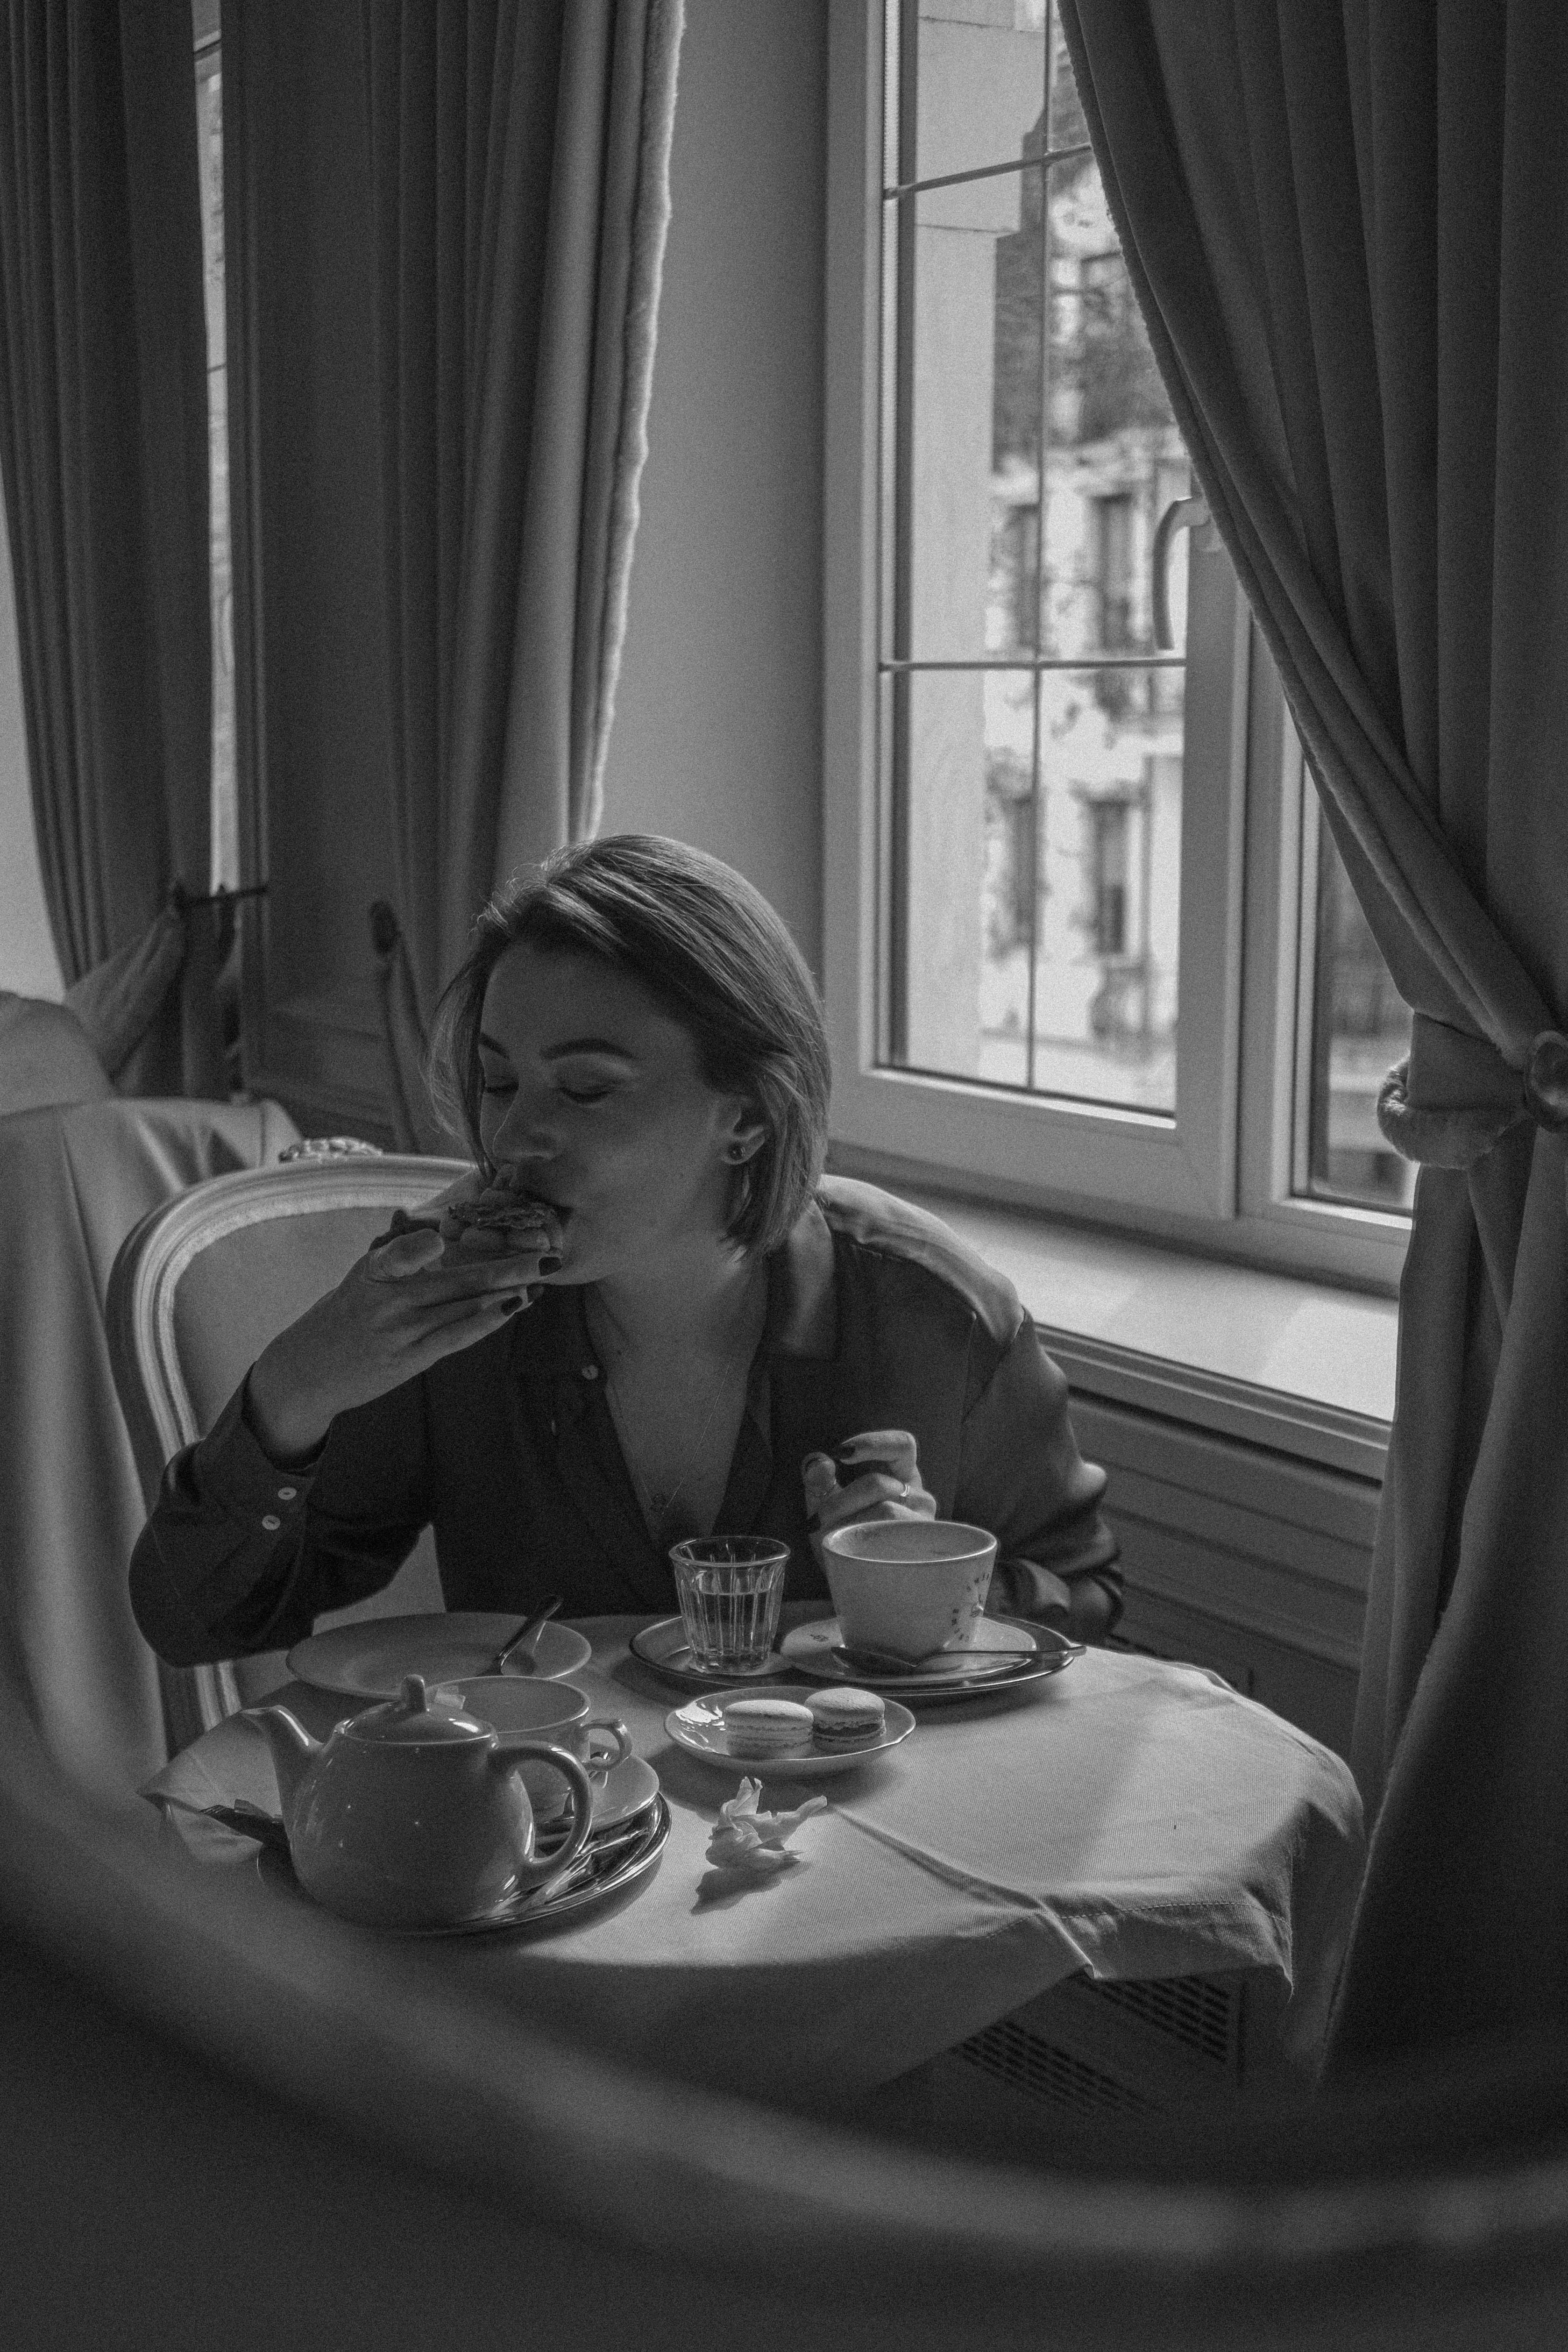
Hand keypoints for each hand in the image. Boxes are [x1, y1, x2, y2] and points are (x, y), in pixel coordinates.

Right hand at [244, 1210, 555, 1463]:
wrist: (309, 1371)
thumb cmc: (345, 1315)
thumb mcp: (361, 1278)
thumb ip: (395, 1254)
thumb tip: (417, 1222)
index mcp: (371, 1272)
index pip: (396, 1255)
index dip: (418, 1248)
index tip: (445, 1238)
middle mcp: (386, 1302)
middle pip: (455, 1281)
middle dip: (506, 1267)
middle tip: (547, 1254)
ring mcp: (400, 1333)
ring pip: (463, 1308)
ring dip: (508, 1292)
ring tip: (541, 1277)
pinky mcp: (410, 1359)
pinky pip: (457, 1336)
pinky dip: (489, 1319)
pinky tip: (515, 1305)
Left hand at [800, 1429, 936, 1570]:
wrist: (854, 1582)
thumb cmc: (843, 1537)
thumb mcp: (826, 1506)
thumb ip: (820, 1481)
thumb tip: (818, 1461)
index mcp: (902, 1476)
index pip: (902, 1444)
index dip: (874, 1443)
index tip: (842, 1453)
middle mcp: (919, 1497)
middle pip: (878, 1484)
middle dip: (840, 1499)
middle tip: (819, 1517)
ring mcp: (924, 1525)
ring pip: (884, 1512)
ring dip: (849, 1524)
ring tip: (835, 1540)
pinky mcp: (922, 1550)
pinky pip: (889, 1540)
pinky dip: (863, 1543)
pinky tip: (854, 1552)